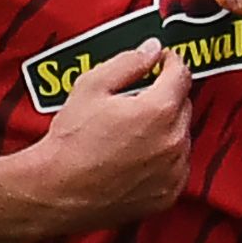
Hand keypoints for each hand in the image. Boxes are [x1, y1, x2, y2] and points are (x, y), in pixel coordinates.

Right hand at [17, 39, 190, 232]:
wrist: (58, 191)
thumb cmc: (71, 143)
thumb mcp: (91, 87)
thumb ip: (127, 63)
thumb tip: (152, 50)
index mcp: (159, 110)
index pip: (181, 74)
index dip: (171, 62)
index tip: (163, 60)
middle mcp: (174, 141)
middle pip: (183, 105)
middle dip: (164, 98)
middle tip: (136, 101)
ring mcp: (174, 170)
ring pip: (181, 137)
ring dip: (165, 130)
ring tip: (129, 134)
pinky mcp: (170, 192)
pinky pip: (177, 167)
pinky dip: (163, 159)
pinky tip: (134, 158)